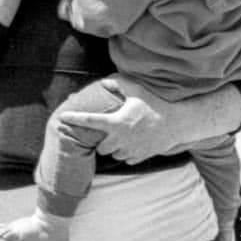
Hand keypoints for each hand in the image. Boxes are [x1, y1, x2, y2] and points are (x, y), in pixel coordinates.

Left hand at [69, 80, 239, 162]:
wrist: (178, 122)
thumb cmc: (155, 103)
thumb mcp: (137, 90)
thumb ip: (118, 85)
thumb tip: (104, 81)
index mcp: (117, 122)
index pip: (90, 120)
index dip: (74, 119)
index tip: (62, 117)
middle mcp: (121, 138)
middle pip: (100, 147)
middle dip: (101, 140)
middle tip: (109, 130)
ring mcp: (131, 150)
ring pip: (112, 155)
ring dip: (113, 147)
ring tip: (122, 136)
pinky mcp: (140, 156)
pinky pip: (125, 159)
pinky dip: (125, 153)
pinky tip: (132, 142)